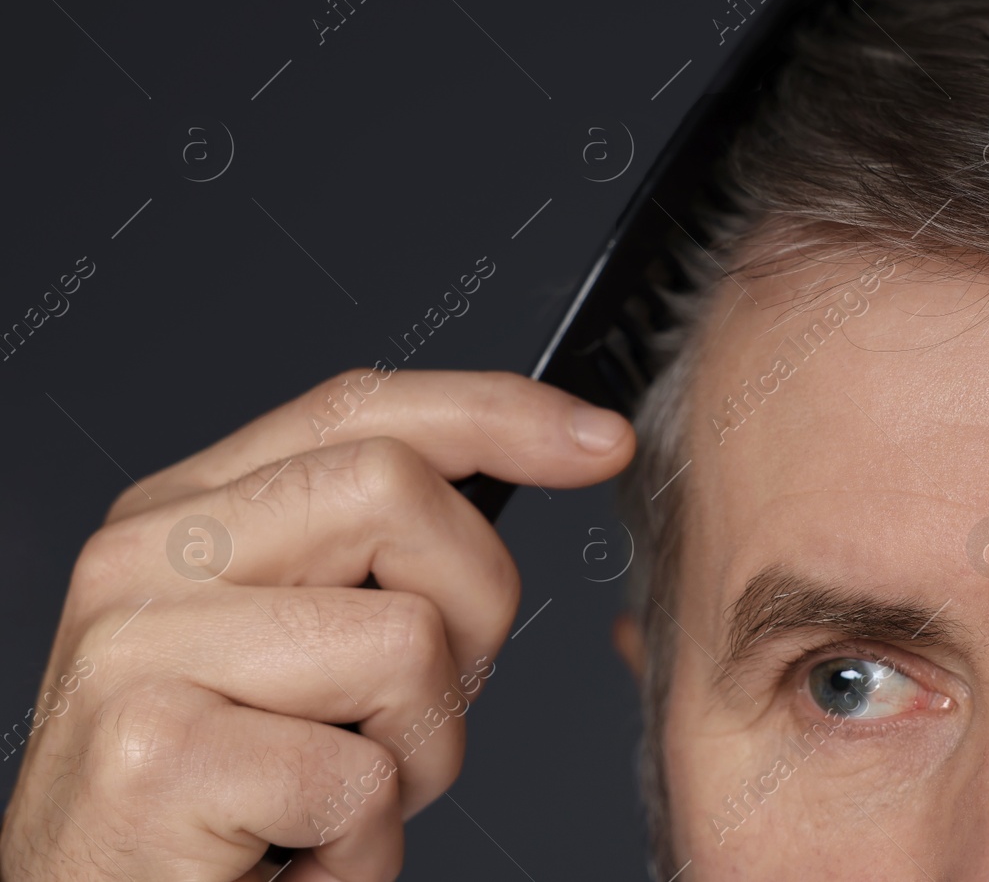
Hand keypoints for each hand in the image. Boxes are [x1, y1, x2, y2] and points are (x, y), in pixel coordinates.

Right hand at [0, 370, 634, 881]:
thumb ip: (367, 550)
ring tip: (334, 797)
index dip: (496, 412)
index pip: (360, 406)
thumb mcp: (293, 644)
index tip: (596, 441)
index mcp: (184, 511)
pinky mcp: (156, 756)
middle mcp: (146, 557)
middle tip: (411, 710)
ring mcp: (139, 649)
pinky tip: (297, 855)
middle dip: (471, 609)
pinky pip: (366, 775)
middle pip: (401, 493)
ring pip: (408, 640)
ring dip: (419, 754)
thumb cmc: (217, 801)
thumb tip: (535, 454)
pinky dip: (367, 844)